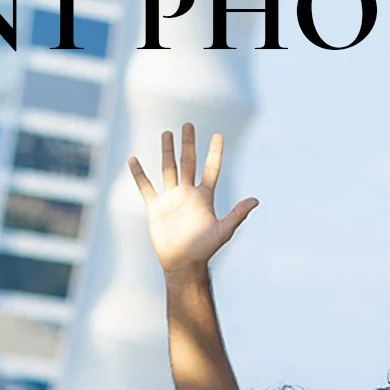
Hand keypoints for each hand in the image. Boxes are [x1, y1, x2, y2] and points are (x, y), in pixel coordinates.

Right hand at [128, 123, 258, 275]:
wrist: (183, 264)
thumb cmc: (205, 250)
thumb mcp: (223, 231)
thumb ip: (238, 214)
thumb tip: (256, 200)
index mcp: (204, 197)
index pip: (211, 169)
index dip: (215, 153)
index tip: (218, 135)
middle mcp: (188, 194)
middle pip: (188, 162)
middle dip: (188, 144)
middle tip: (188, 124)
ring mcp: (171, 199)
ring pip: (168, 169)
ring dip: (167, 151)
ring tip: (167, 133)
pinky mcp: (156, 208)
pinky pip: (146, 187)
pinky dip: (139, 174)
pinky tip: (133, 159)